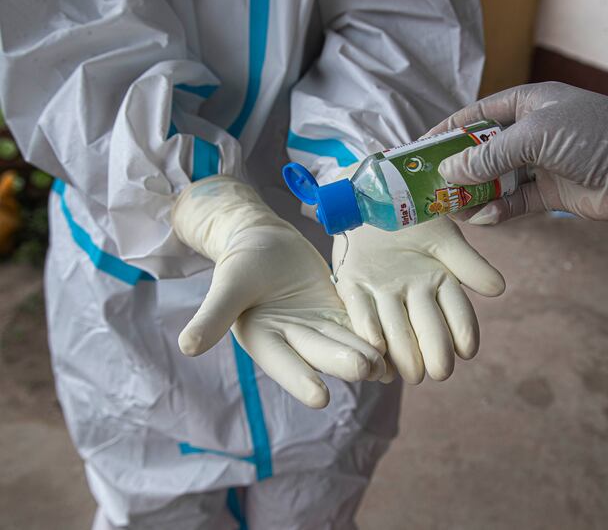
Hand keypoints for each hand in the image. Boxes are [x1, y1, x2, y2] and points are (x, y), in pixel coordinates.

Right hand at [172, 176, 384, 407]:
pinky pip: (355, 324)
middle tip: (367, 369)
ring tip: (385, 365)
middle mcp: (291, 340)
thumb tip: (186, 347)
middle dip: (343, 361)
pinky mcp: (335, 312)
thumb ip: (213, 316)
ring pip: (342, 342)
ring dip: (363, 353)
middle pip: (319, 353)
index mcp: (262, 340)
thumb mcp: (227, 284)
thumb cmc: (240, 259)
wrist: (264, 240)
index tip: (320, 397)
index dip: (300, 379)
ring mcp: (316, 327)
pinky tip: (393, 347)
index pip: (282, 363)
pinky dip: (371, 335)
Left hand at [332, 219, 504, 382]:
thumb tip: (498, 289)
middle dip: (434, 351)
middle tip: (440, 372)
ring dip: (402, 350)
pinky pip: (358, 307)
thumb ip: (469, 263)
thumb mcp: (444, 236)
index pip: (456, 312)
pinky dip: (366, 325)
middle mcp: (411, 294)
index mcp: (438, 283)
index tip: (467, 350)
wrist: (375, 193)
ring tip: (411, 372)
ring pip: (394, 324)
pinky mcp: (351, 284)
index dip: (462, 331)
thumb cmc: (416, 217)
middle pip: (426, 326)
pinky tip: (374, 343)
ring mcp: (380, 292)